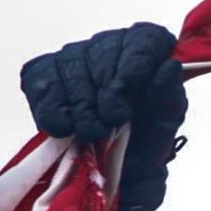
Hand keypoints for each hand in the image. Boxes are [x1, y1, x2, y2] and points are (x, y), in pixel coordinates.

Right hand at [21, 23, 184, 141]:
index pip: (145, 38)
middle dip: (106, 94)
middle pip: (102, 51)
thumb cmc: (144, 140)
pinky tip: (66, 128)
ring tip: (92, 132)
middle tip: (112, 122)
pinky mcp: (41, 75)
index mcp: (147, 52)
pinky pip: (40, 83)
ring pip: (70, 68)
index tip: (131, 91)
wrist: (116, 172)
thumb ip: (167, 94)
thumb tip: (169, 66)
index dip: (137, 62)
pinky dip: (52, 112)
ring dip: (82, 108)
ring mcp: (72, 57)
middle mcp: (108, 46)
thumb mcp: (164, 123)